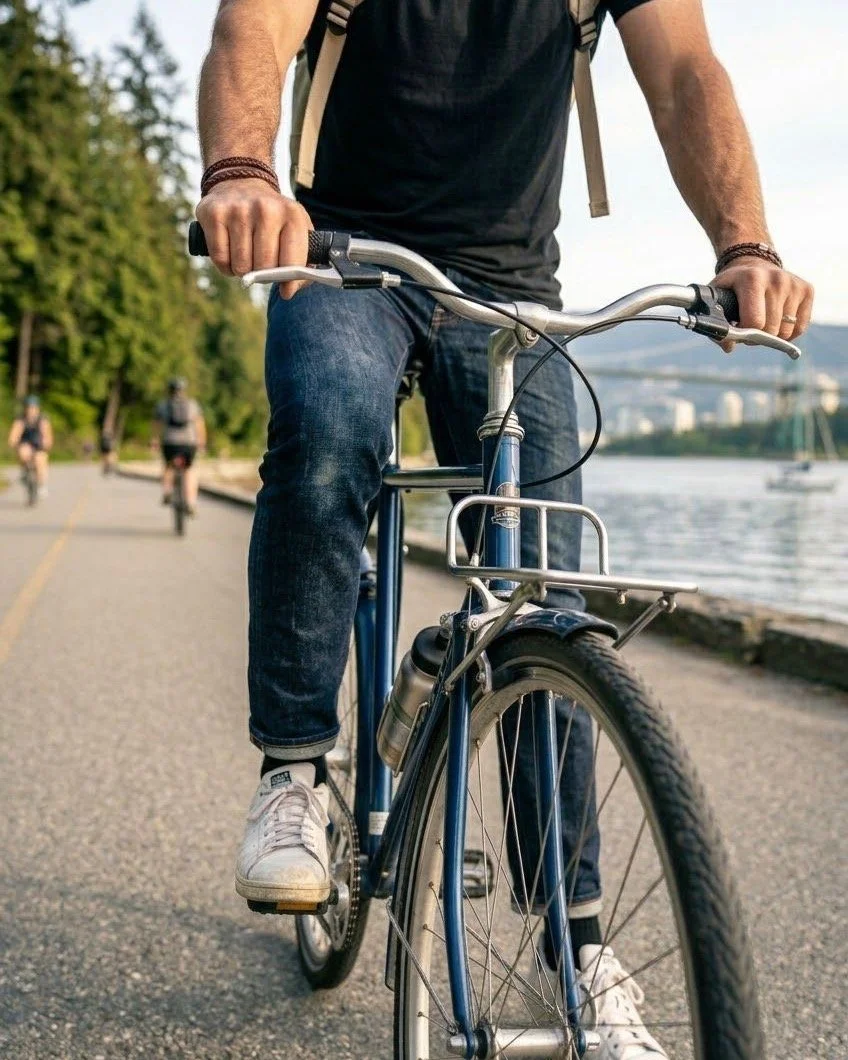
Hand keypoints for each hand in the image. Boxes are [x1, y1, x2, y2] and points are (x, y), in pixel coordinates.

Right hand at [195, 178, 313, 298]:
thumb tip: (288, 291)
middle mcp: (266, 208)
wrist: (240, 186)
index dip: (288, 281)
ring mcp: (238, 209)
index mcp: (292, 214)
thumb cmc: (272, 220)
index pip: (292, 262)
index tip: (286, 288)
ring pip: (241, 266)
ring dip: (243, 271)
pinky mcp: (214, 214)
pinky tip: (231, 255)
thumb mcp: (295, 231)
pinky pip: (221, 258)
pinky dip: (225, 266)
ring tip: (246, 257)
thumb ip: (302, 262)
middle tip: (262, 266)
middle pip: (264, 267)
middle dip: (263, 275)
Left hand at [711, 257, 813, 351]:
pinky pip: (800, 328)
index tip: (738, 327)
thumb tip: (729, 347)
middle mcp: (777, 279)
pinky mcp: (807, 290)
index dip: (744, 333)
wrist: (753, 265)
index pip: (755, 322)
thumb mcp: (715, 300)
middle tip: (749, 326)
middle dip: (757, 336)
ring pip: (786, 332)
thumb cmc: (732, 288)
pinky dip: (787, 333)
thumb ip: (716, 325)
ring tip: (762, 321)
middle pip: (771, 330)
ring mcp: (794, 284)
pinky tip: (776, 321)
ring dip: (772, 335)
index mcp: (752, 278)